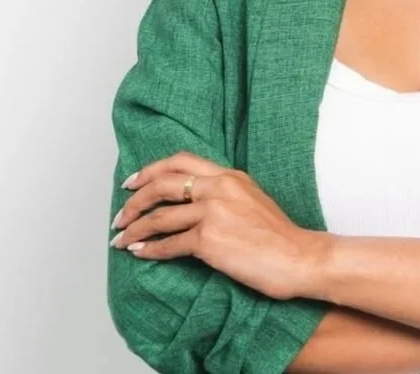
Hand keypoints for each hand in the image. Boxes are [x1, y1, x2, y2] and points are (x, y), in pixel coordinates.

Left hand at [109, 151, 326, 300]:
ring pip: (160, 216)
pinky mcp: (209, 240)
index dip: (151, 170)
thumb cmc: (278, 235)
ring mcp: (213, 212)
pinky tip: (140, 253)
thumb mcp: (252, 199)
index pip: (181, 161)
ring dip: (135, 228)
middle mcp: (219, 188)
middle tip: (121, 213)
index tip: (133, 182)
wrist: (297, 256)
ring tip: (121, 239)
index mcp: (229, 175)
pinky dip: (150, 249)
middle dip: (135, 199)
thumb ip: (225, 193)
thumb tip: (195, 202)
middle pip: (163, 184)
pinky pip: (169, 244)